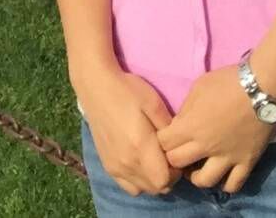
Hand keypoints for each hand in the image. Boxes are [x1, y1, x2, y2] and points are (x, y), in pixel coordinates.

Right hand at [76, 63, 186, 197]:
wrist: (96, 87)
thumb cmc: (128, 91)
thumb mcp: (154, 103)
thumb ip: (168, 128)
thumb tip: (178, 145)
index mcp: (140, 148)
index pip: (164, 181)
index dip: (175, 172)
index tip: (176, 155)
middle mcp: (126, 164)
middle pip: (154, 189)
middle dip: (167, 177)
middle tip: (168, 156)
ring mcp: (114, 167)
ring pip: (142, 189)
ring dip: (152, 180)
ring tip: (155, 159)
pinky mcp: (107, 166)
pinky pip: (127, 186)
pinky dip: (138, 181)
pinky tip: (140, 162)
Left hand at [155, 64, 275, 194]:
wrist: (262, 85)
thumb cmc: (228, 81)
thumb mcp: (199, 86)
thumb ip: (186, 109)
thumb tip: (179, 124)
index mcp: (191, 126)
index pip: (164, 143)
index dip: (162, 139)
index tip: (166, 135)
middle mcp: (206, 146)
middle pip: (178, 163)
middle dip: (173, 157)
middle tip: (179, 151)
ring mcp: (227, 157)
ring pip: (204, 181)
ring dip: (196, 177)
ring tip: (198, 168)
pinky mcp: (246, 162)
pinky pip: (233, 185)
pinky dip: (225, 183)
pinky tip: (222, 174)